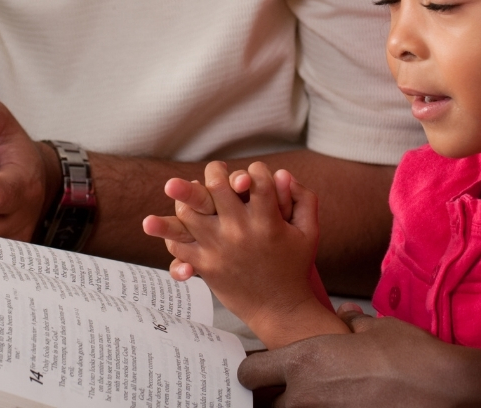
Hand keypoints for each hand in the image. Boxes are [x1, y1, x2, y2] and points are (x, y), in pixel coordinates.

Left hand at [142, 161, 345, 348]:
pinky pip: (178, 244)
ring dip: (187, 197)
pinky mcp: (205, 265)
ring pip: (190, 210)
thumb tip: (281, 174)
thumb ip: (303, 198)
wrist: (280, 309)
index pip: (257, 178)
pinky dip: (172, 233)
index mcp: (268, 221)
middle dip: (215, 172)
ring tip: (190, 192)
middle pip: (217, 186)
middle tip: (216, 172)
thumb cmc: (295, 267)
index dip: (255, 170)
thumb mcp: (309, 232)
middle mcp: (240, 231)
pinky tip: (176, 223)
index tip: (253, 175)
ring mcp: (219, 248)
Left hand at [239, 307, 480, 407]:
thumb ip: (351, 323)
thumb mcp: (376, 328)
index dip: (252, 371)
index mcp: (305, 362)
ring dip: (298, 405)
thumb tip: (347, 317)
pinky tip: (341, 404)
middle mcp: (305, 395)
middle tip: (285, 388)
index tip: (260, 371)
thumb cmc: (410, 356)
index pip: (251, 373)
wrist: (443, 389)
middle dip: (271, 396)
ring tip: (319, 395)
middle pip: (265, 403)